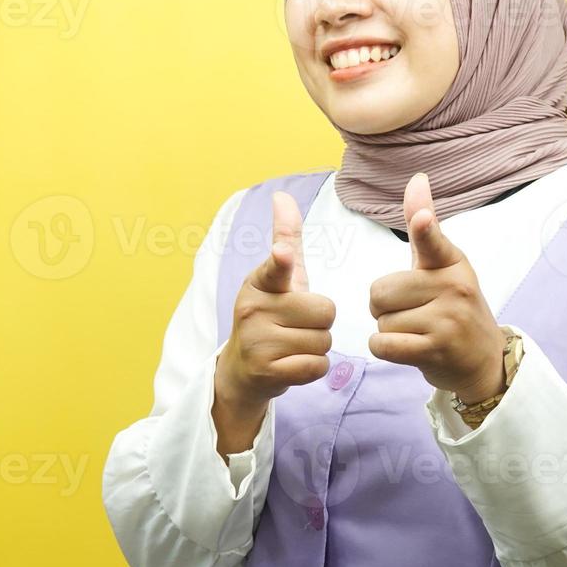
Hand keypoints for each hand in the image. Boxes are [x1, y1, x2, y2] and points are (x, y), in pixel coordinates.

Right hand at [213, 192, 335, 454]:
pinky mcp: (268, 372)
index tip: (283, 253)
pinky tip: (294, 365)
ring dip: (317, 347)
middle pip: (326, 311)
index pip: (275, 268)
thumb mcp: (275, 279)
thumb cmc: (268, 316)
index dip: (282, 260)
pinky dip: (314, 368)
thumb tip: (282, 195)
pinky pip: (317, 366)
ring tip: (292, 346)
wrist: (241, 370)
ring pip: (324, 341)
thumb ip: (286, 238)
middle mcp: (253, 310)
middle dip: (321, 323)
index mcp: (259, 283)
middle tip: (297, 327)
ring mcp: (258, 343)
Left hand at [367, 173, 505, 403]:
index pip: (433, 241)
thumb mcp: (442, 266)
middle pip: (380, 291)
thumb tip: (418, 177)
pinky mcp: (437, 349)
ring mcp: (448, 320)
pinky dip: (384, 347)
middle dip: (384, 307)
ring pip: (381, 320)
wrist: (485, 359)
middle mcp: (454, 287)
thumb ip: (424, 229)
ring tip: (417, 331)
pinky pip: (383, 344)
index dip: (425, 228)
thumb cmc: (454, 307)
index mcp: (452, 262)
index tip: (422, 218)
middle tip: (412, 313)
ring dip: (389, 330)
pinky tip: (407, 347)